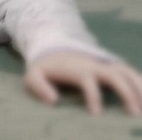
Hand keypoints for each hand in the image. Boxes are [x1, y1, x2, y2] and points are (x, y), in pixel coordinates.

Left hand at [24, 51, 141, 115]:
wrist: (54, 49)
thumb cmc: (45, 68)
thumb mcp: (33, 76)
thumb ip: (38, 87)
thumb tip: (53, 101)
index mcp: (77, 69)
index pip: (88, 82)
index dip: (93, 97)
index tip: (95, 115)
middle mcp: (95, 66)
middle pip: (115, 76)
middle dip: (127, 93)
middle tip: (134, 114)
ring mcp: (106, 65)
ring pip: (128, 73)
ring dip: (140, 87)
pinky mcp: (113, 66)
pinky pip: (131, 73)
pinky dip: (141, 82)